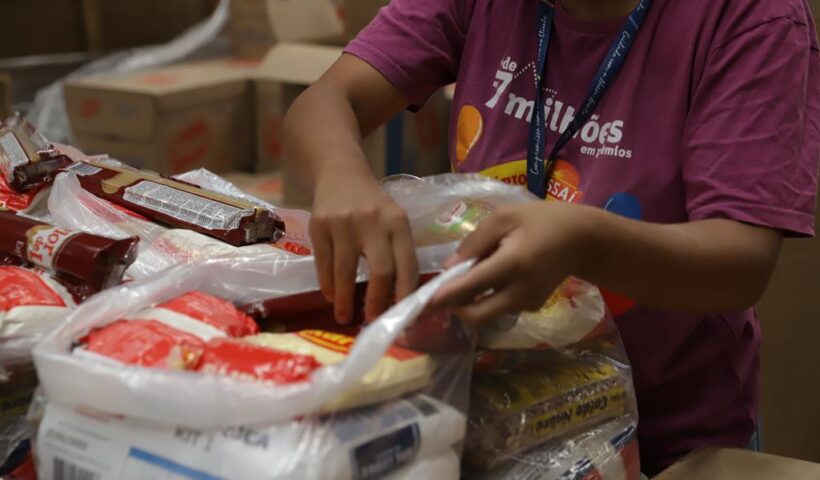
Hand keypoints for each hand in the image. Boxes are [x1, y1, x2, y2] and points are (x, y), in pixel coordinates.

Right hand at [310, 173, 418, 322]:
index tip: (401, 315)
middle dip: (376, 302)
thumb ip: (398, 252)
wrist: (340, 174)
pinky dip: (327, 285)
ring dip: (345, 300)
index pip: (407, 265)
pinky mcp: (319, 225)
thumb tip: (399, 300)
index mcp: (398, 222)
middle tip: (371, 319)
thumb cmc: (373, 207)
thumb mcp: (393, 221)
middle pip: (380, 271)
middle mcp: (373, 221)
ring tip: (344, 316)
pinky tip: (331, 296)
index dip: (405, 294)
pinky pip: (323, 264)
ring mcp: (344, 223)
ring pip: (346, 272)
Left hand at [431, 201, 599, 324]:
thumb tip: (449, 267)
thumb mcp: (505, 217)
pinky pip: (498, 309)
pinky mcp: (530, 308)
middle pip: (476, 316)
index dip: (444, 296)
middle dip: (453, 308)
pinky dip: (485, 300)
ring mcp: (527, 304)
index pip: (471, 287)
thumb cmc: (541, 220)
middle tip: (438, 293)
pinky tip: (487, 279)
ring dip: (468, 303)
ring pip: (486, 316)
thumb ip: (475, 242)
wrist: (581, 239)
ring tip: (465, 278)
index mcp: (513, 263)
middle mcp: (520, 291)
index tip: (421, 300)